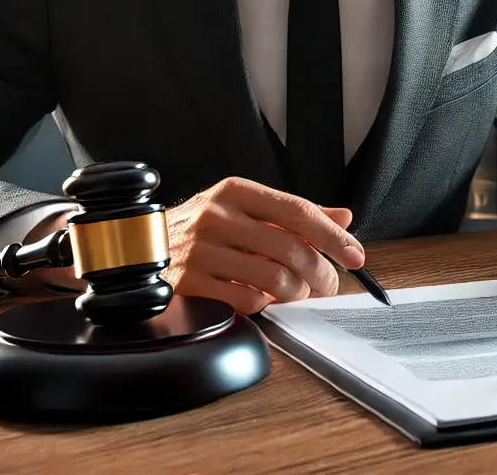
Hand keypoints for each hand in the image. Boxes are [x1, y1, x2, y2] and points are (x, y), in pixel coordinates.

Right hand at [161, 177, 366, 314]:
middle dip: (320, 273)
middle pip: (291, 248)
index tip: (355, 255)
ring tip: (297, 293)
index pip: (298, 211)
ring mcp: (201, 250)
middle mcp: (217, 216)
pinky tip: (263, 299)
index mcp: (236, 191)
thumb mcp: (246, 208)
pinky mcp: (190, 283)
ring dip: (296, 293)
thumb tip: (343, 218)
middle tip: (329, 285)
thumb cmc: (203, 228)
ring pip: (273, 278)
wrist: (142, 245)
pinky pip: (247, 301)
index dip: (332, 236)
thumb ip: (295, 214)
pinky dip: (264, 305)